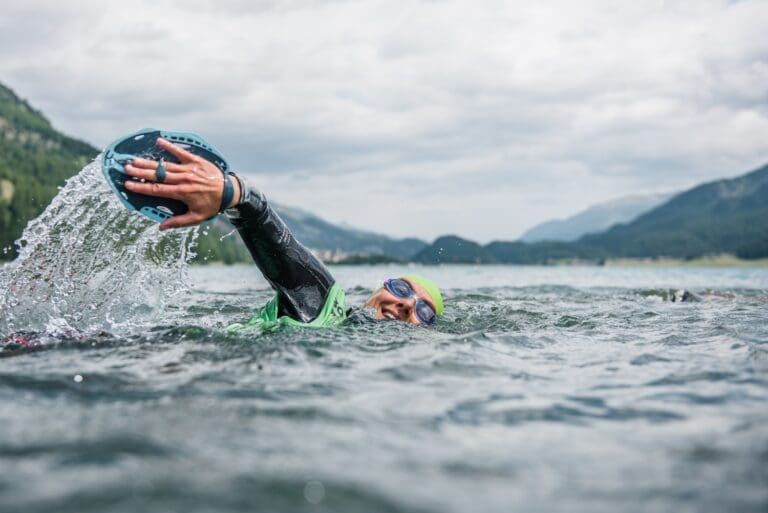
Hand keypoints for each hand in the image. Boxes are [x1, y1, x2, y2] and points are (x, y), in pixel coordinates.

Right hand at [123, 138, 239, 230]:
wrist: (229, 191)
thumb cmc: (212, 205)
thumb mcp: (196, 217)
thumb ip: (178, 222)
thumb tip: (161, 227)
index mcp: (182, 193)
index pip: (157, 190)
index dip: (141, 187)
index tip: (128, 185)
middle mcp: (184, 179)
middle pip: (158, 175)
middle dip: (141, 172)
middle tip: (126, 169)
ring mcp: (189, 168)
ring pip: (166, 165)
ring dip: (149, 162)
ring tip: (135, 160)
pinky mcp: (196, 161)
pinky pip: (181, 152)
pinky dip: (170, 146)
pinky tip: (159, 141)